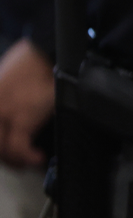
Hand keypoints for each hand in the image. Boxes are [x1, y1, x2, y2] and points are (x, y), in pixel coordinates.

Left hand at [0, 39, 55, 168]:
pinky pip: (19, 148)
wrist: (43, 57)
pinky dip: (28, 157)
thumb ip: (2, 106)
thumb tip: (9, 126)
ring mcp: (3, 113)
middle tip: (16, 160)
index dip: (1, 148)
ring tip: (26, 160)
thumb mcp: (3, 88)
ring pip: (1, 150)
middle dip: (5, 156)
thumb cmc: (26, 70)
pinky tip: (37, 157)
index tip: (9, 152)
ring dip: (14, 160)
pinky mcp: (23, 118)